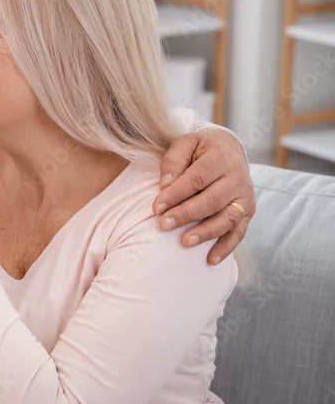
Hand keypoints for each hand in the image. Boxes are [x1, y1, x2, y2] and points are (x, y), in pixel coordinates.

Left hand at [153, 129, 254, 265]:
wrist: (229, 150)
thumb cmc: (199, 149)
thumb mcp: (184, 144)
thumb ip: (173, 161)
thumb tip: (164, 185)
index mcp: (221, 158)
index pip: (196, 179)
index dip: (175, 194)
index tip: (156, 207)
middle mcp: (238, 179)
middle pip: (212, 200)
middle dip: (186, 214)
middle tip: (163, 225)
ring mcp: (245, 197)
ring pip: (227, 218)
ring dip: (206, 233)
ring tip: (185, 242)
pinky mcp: (248, 212)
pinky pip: (239, 233)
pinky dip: (226, 248)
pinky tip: (210, 260)